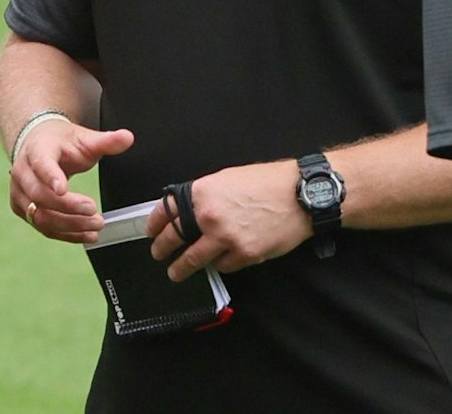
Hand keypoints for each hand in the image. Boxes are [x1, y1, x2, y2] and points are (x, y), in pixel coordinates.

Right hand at [10, 120, 132, 242]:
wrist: (37, 145)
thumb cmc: (60, 143)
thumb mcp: (83, 138)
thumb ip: (106, 141)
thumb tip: (128, 138)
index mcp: (36, 150)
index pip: (40, 164)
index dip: (50, 177)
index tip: (63, 189)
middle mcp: (22, 173)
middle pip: (39, 195)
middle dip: (68, 207)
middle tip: (93, 210)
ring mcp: (19, 193)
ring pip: (40, 216)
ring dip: (69, 225)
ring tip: (96, 225)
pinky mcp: (23, 210)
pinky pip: (43, 227)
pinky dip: (66, 234)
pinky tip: (87, 235)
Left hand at [145, 159, 309, 281]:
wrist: (300, 195)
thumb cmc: (267, 182)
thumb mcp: (227, 178)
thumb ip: (205, 195)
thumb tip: (190, 209)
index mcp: (201, 193)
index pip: (166, 211)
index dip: (155, 224)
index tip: (151, 232)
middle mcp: (208, 216)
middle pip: (173, 239)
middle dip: (162, 249)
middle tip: (158, 254)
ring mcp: (225, 238)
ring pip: (194, 260)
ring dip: (181, 268)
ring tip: (176, 272)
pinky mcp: (244, 254)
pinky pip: (222, 266)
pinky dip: (218, 265)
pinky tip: (217, 263)